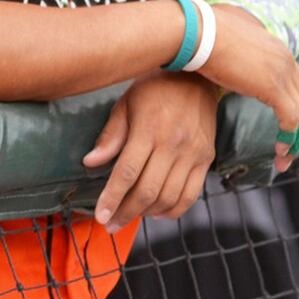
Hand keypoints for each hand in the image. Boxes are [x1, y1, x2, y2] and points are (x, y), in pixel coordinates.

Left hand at [83, 72, 218, 231]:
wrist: (197, 74)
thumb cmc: (155, 87)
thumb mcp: (126, 103)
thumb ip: (111, 135)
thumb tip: (91, 162)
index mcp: (149, 129)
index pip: (127, 172)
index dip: (112, 198)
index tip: (100, 215)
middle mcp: (173, 144)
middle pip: (147, 190)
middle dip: (125, 212)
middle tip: (110, 224)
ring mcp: (193, 153)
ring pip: (169, 197)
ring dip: (147, 214)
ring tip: (128, 218)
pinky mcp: (207, 158)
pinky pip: (191, 194)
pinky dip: (173, 210)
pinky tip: (156, 213)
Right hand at [196, 4, 298, 173]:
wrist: (196, 31)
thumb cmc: (198, 36)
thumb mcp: (224, 43)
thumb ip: (233, 53)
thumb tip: (221, 58)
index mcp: (274, 47)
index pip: (296, 79)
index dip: (295, 102)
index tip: (288, 122)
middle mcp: (284, 58)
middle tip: (293, 144)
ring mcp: (281, 72)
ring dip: (295, 138)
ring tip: (284, 156)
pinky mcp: (273, 87)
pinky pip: (291, 119)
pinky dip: (288, 137)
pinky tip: (279, 150)